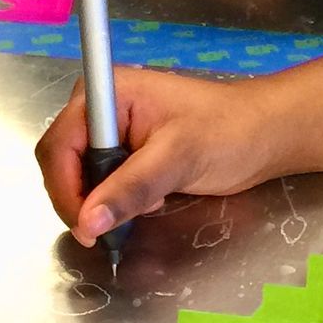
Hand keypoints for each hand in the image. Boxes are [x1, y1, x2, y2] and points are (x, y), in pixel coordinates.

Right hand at [35, 64, 299, 244]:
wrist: (263, 134)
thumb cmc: (227, 132)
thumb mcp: (178, 159)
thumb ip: (130, 189)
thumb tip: (87, 222)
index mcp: (105, 94)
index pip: (59, 146)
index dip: (64, 189)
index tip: (86, 228)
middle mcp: (99, 108)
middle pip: (63, 163)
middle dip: (87, 197)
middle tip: (124, 219)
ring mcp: (110, 129)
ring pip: (81, 177)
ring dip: (106, 201)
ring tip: (150, 202)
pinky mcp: (123, 151)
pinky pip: (102, 182)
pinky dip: (118, 200)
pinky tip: (151, 199)